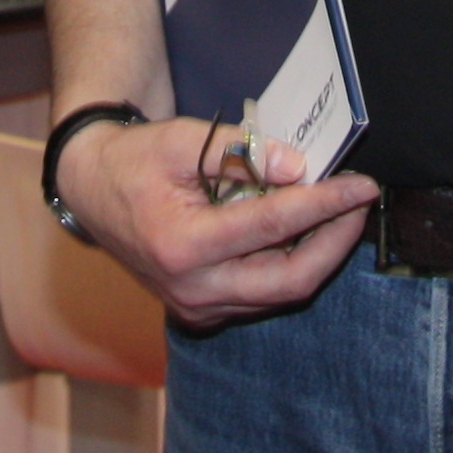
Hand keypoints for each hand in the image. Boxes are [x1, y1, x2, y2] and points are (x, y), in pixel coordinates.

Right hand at [64, 115, 376, 328]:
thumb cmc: (134, 161)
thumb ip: (240, 153)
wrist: (90, 191)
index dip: (324, 204)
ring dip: (317, 254)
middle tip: (359, 205)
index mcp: (182, 246)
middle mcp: (192, 289)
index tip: (361, 186)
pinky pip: (261, 295)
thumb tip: (298, 168)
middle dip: (334, 242)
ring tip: (337, 212)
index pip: (273, 227)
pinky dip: (289, 264)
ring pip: (280, 293)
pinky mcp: (202, 312)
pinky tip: (303, 231)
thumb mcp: (181, 140)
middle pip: (289, 280)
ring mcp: (196, 307)